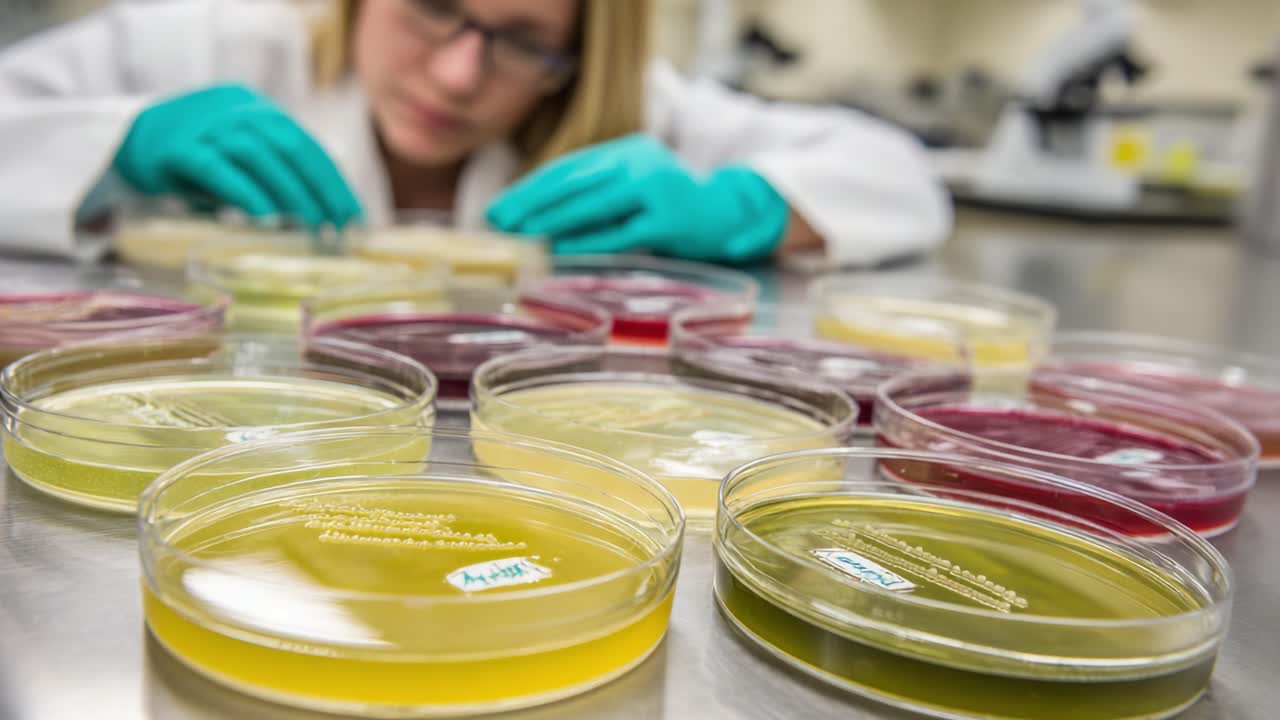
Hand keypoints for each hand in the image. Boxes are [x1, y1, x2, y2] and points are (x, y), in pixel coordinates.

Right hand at [113, 84, 361, 227]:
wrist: (128, 140)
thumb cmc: (196, 160)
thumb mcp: (240, 162)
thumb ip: (273, 175)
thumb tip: (322, 215)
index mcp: (256, 111)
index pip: (305, 144)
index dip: (332, 180)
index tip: (353, 216)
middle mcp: (234, 111)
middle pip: (288, 145)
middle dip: (319, 188)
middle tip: (336, 227)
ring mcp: (204, 125)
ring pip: (256, 153)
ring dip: (288, 191)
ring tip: (309, 226)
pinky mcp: (176, 147)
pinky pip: (216, 167)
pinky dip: (244, 191)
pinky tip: (264, 216)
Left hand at [486, 134, 787, 262]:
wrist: (730, 210)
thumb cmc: (671, 204)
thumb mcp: (635, 185)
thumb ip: (598, 191)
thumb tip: (538, 213)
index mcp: (627, 150)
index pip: (570, 167)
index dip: (532, 187)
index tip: (500, 206)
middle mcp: (640, 163)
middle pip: (576, 183)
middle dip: (533, 203)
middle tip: (500, 222)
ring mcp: (656, 191)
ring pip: (594, 205)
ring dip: (554, 220)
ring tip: (524, 234)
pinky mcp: (669, 222)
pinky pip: (620, 233)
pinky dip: (588, 241)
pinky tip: (561, 249)